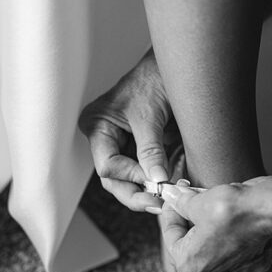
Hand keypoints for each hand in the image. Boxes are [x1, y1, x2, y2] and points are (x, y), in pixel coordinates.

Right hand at [78, 49, 183, 210]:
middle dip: (135, 193)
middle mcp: (104, 137)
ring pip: (125, 180)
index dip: (131, 177)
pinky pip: (139, 171)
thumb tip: (157, 180)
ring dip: (144, 192)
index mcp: (97, 126)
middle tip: (158, 204)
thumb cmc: (154, 79)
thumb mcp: (150, 116)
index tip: (156, 183)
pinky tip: (164, 190)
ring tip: (163, 201)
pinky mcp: (136, 147)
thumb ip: (151, 149)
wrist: (174, 67)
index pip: (107, 165)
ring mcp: (119, 143)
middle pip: (113, 178)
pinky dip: (151, 182)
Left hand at [160, 179, 271, 271]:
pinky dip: (232, 230)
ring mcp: (235, 270)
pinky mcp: (254, 262)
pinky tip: (232, 215)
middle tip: (188, 196)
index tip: (173, 196)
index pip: (171, 234)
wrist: (271, 208)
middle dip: (189, 218)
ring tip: (210, 201)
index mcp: (190, 268)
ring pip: (214, 244)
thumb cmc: (233, 209)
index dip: (171, 210)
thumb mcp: (196, 201)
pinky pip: (235, 245)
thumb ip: (180, 202)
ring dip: (209, 224)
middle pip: (192, 242)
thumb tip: (173, 196)